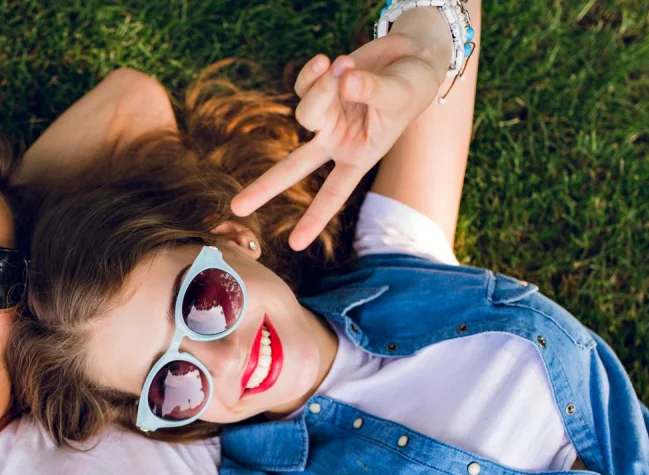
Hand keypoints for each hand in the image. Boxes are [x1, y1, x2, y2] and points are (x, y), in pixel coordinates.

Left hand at [231, 22, 449, 250]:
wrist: (411, 56)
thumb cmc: (412, 85)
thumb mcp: (399, 94)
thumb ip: (370, 90)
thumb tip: (342, 81)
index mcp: (357, 158)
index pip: (333, 194)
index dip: (314, 218)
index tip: (295, 245)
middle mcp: (336, 142)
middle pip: (294, 169)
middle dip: (265, 187)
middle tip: (236, 208)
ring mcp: (324, 116)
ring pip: (305, 111)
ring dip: (321, 89)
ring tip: (346, 66)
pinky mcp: (319, 88)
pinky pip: (303, 84)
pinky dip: (312, 72)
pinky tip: (328, 60)